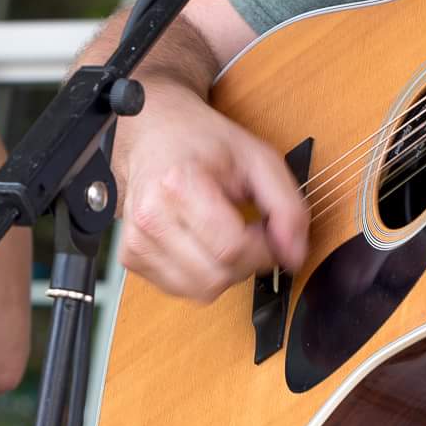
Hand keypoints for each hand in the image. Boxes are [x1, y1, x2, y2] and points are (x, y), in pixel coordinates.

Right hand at [114, 83, 308, 302]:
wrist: (154, 134)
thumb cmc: (204, 143)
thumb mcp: (259, 159)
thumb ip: (287, 206)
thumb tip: (294, 256)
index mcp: (178, 185)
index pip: (232, 248)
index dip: (264, 249)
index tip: (269, 230)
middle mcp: (151, 217)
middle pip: (217, 276)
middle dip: (247, 262)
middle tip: (249, 231)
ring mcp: (136, 241)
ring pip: (201, 291)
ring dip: (225, 271)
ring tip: (226, 235)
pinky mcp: (131, 258)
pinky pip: (181, 290)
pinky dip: (202, 274)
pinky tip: (203, 243)